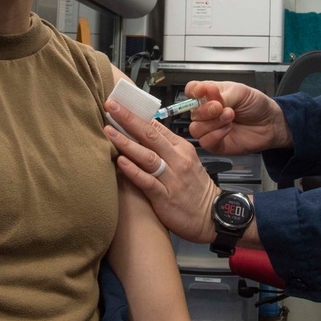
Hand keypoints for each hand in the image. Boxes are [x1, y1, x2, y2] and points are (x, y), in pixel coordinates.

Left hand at [103, 99, 217, 243]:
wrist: (211, 216)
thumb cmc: (194, 189)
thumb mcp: (186, 162)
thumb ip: (166, 148)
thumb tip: (142, 132)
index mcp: (181, 148)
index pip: (157, 126)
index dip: (136, 114)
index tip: (119, 104)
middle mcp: (177, 160)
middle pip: (151, 135)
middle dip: (129, 119)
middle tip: (111, 106)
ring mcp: (172, 178)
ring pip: (148, 156)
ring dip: (127, 142)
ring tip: (109, 130)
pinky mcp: (166, 197)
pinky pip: (148, 181)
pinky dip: (133, 171)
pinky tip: (120, 162)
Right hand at [183, 80, 291, 155]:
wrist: (270, 123)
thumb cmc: (256, 105)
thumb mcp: (240, 92)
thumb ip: (221, 94)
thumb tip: (206, 94)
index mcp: (210, 95)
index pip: (191, 91)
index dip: (193, 91)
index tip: (201, 91)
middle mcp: (207, 112)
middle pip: (191, 112)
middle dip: (205, 109)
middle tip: (220, 106)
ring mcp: (210, 128)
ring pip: (195, 128)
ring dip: (213, 122)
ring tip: (229, 116)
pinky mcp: (215, 144)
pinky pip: (205, 142)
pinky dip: (216, 135)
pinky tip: (228, 128)